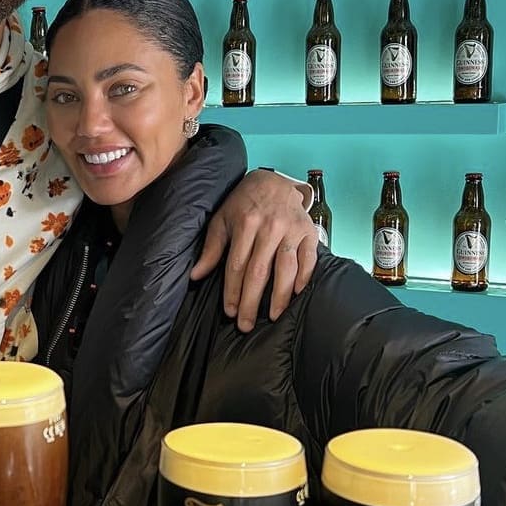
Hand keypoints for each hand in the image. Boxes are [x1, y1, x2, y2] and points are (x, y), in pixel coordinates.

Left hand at [190, 170, 319, 331]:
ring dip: (279, 296)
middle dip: (251, 302)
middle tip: (246, 324)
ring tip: (272, 316)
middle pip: (259, 272)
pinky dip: (304, 278)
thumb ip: (211, 249)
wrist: (272, 181)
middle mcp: (270, 227)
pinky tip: (295, 294)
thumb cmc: (243, 204)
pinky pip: (309, 259)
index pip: (237, 266)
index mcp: (245, 224)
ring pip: (286, 269)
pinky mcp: (309, 231)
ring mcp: (292, 229)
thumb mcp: (221, 220)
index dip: (232, 292)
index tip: (229, 311)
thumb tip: (196, 276)